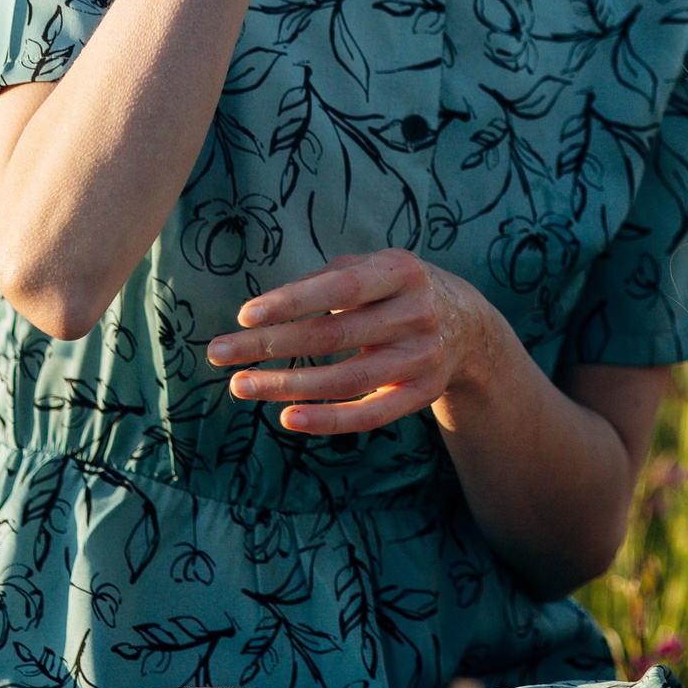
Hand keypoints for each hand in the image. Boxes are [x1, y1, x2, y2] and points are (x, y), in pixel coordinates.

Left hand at [208, 249, 498, 432]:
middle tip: (218, 352)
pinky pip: (370, 415)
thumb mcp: (374, 267)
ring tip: (240, 385)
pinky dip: (328, 420)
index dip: (292, 301)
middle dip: (270, 345)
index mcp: (400, 272)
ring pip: (346, 380)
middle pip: (333, 336)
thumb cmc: (398, 290)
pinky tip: (288, 418)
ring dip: (287, 386)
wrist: (469, 326)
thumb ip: (326, 279)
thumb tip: (267, 309)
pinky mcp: (421, 393)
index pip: (340, 288)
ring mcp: (421, 357)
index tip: (244, 315)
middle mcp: (416, 313)